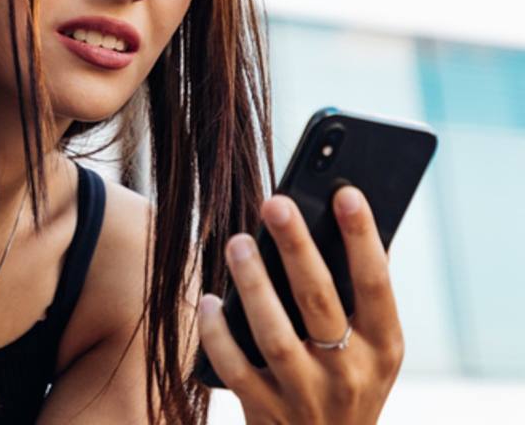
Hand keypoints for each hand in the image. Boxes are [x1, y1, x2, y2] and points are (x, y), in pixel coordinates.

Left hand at [197, 187, 403, 424]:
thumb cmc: (347, 382)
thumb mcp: (372, 349)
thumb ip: (359, 294)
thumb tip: (338, 217)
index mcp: (384, 347)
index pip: (377, 284)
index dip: (362, 238)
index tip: (345, 192)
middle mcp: (350, 373)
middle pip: (320, 301)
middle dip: (297, 249)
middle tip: (275, 202)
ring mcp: (307, 396)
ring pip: (276, 335)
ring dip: (254, 285)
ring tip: (238, 242)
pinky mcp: (266, 413)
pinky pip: (236, 369)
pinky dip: (220, 335)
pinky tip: (210, 300)